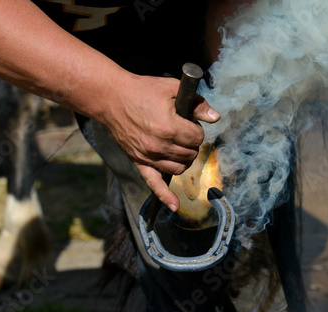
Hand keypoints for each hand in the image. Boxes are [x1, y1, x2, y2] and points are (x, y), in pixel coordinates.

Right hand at [101, 73, 219, 210]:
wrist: (112, 98)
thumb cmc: (142, 90)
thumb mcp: (172, 89)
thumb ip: (196, 103)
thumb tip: (215, 116)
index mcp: (170, 127)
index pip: (197, 137)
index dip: (196, 129)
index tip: (190, 123)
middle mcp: (160, 145)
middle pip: (190, 153)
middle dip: (191, 143)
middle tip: (184, 132)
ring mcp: (149, 156)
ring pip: (179, 168)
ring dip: (184, 160)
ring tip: (180, 149)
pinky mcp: (139, 162)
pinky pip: (154, 184)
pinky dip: (165, 197)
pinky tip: (175, 206)